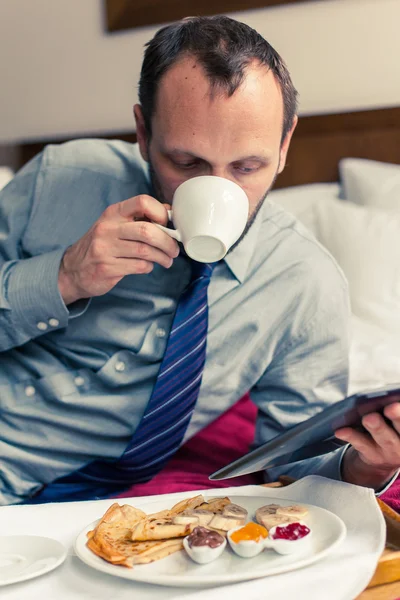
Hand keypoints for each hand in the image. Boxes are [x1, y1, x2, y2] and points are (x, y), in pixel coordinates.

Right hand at [58, 195, 178, 304]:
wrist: (73, 270)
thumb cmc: (101, 245)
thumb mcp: (115, 225)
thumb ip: (140, 217)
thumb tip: (168, 211)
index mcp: (113, 213)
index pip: (143, 202)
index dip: (161, 213)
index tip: (168, 225)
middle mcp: (108, 228)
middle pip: (147, 231)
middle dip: (167, 242)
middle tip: (174, 250)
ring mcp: (105, 249)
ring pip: (145, 251)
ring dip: (162, 257)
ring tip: (167, 260)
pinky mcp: (107, 268)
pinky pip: (139, 266)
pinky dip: (149, 267)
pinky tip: (149, 266)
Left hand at [336, 402, 399, 488]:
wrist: (383, 456)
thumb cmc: (389, 427)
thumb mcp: (393, 422)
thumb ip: (393, 410)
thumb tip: (387, 394)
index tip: (396, 403)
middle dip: (397, 417)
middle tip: (390, 408)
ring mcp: (389, 450)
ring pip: (384, 438)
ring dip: (376, 427)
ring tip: (368, 418)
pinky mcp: (373, 455)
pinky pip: (362, 445)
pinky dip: (351, 436)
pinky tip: (341, 431)